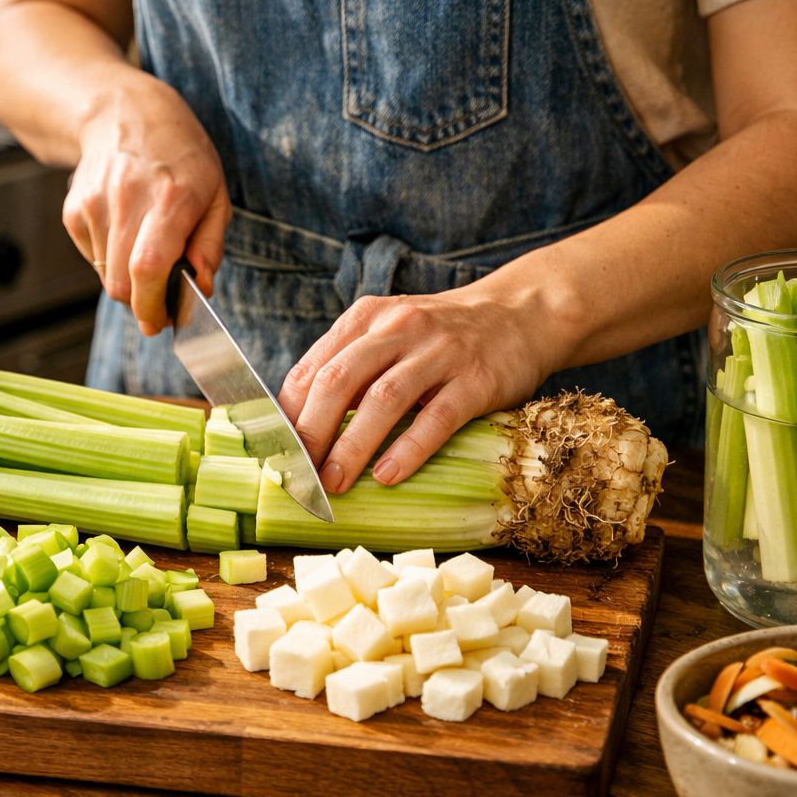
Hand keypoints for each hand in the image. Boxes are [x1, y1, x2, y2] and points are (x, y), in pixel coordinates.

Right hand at [62, 76, 231, 334]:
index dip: (152, 306)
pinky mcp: (74, 210)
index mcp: (170, 198)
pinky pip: (91, 258)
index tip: (161, 323)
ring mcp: (94, 204)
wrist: (122, 113)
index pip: (149, 267)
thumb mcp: (215, 192)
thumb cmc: (179, 154)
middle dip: (142, 304)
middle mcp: (127, 200)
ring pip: (105, 276)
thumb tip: (201, 287)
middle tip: (161, 303)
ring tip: (144, 248)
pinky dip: (109, 259)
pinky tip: (124, 230)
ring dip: (127, 279)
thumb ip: (210, 244)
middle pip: (120, 282)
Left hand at [277, 284, 558, 491]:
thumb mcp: (389, 335)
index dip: (289, 414)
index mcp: (366, 319)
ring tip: (335, 482)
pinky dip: (408, 449)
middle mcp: (398, 328)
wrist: (520, 315)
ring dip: (353, 445)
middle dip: (312, 431)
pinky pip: (436, 417)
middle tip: (299, 473)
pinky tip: (387, 475)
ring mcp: (439, 352)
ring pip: (383, 399)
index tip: (277, 452)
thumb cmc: (440, 337)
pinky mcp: (476, 379)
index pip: (312, 368)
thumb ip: (349, 367)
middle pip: (339, 380)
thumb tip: (300, 425)